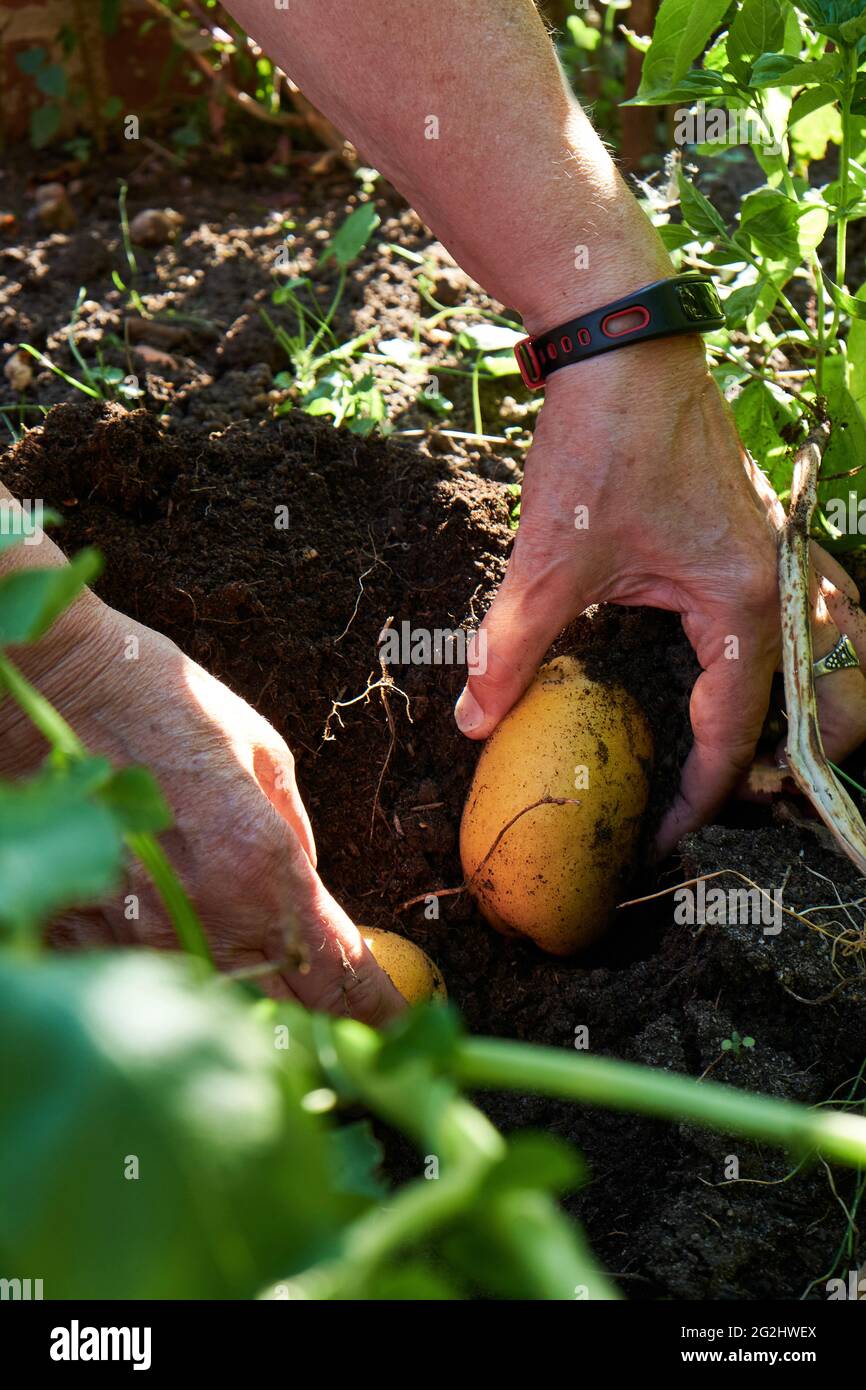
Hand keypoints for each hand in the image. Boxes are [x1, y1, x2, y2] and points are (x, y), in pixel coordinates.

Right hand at [0, 599, 404, 1022]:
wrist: (58, 685)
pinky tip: (171, 947)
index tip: (399, 1028)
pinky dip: (164, 978)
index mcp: (263, 867)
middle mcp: (205, 916)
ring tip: (247, 977)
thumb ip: (294, 836)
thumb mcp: (265, 754)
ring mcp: (138, 936)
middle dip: (310, 1017)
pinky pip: (139, 983)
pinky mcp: (80, 935)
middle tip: (332, 1015)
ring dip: (238, 999)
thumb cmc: (165, 704)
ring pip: (210, 1004)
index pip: (338, 972)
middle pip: (279, 1008)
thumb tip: (307, 886)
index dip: (375, 1010)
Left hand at [453, 336, 865, 853]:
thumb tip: (474, 721)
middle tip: (723, 802)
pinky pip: (828, 609)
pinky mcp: (773, 532)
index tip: (659, 837)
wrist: (625, 345)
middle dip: (789, 770)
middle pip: (829, 710)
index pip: (735, 737)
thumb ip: (510, 651)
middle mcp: (784, 587)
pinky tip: (783, 668)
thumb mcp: (549, 563)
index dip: (698, 801)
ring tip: (766, 757)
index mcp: (742, 609)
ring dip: (818, 715)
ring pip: (845, 658)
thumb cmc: (598, 447)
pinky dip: (820, 652)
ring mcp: (789, 555)